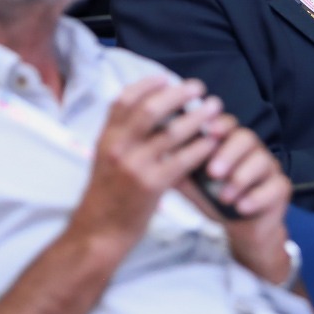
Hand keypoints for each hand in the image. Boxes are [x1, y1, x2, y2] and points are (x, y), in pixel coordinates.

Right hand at [69, 76, 220, 255]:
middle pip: (151, 108)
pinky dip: (200, 147)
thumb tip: (149, 113)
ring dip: (198, 117)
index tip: (167, 78)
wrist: (98, 234)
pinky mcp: (151, 186)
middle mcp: (118, 147)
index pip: (123, 99)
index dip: (147, 84)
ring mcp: (135, 166)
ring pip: (172, 131)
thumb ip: (122, 137)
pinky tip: (213, 142)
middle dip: (178, 94)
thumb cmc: (106, 198)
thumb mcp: (104, 160)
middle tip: (199, 88)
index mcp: (105, 138)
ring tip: (215, 109)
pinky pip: (183, 160)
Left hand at [182, 115, 293, 285]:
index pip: (226, 124)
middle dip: (228, 154)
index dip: (218, 124)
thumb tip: (154, 153)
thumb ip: (179, 168)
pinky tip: (242, 207)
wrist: (243, 228)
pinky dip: (257, 197)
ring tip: (225, 197)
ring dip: (241, 178)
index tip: (207, 130)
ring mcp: (269, 167)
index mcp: (229, 142)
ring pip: (262, 161)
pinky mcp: (281, 188)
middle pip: (246, 138)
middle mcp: (252, 150)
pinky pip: (274, 187)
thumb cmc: (216, 198)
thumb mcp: (194, 184)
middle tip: (213, 172)